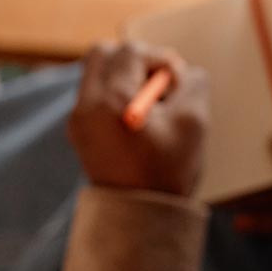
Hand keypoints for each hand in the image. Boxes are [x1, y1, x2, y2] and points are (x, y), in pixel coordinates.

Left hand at [68, 41, 209, 196]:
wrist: (139, 219)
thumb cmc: (166, 173)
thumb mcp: (193, 122)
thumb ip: (193, 84)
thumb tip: (184, 73)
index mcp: (110, 100)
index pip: (130, 51)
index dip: (159, 59)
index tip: (176, 84)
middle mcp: (85, 106)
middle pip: (102, 54)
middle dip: (134, 60)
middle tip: (158, 85)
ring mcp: (78, 121)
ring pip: (97, 73)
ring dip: (125, 78)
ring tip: (150, 107)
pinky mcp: (79, 133)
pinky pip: (94, 95)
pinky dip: (116, 96)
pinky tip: (138, 122)